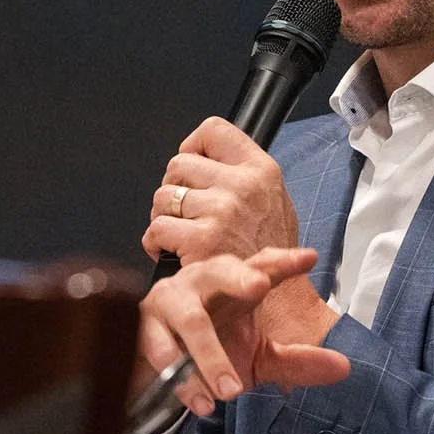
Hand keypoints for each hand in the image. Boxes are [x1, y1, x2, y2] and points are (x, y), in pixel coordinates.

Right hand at [139, 246, 346, 416]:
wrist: (160, 373)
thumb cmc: (213, 352)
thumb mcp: (260, 361)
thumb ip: (298, 362)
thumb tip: (345, 367)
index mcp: (236, 284)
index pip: (262, 266)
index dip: (283, 261)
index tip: (309, 257)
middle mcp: (203, 283)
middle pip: (220, 270)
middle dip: (238, 276)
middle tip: (259, 286)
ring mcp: (170, 301)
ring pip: (190, 318)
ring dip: (210, 355)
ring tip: (231, 391)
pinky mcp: (143, 327)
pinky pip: (158, 346)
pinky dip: (177, 376)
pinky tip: (198, 401)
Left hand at [144, 117, 299, 265]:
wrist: (278, 303)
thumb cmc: (270, 255)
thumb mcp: (274, 202)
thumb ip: (244, 177)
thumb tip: (206, 161)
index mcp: (261, 170)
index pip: (213, 129)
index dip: (193, 147)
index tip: (193, 166)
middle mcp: (243, 185)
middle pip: (179, 164)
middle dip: (175, 188)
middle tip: (186, 212)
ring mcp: (222, 211)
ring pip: (163, 197)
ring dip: (164, 217)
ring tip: (181, 234)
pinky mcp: (201, 239)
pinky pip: (157, 228)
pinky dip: (155, 243)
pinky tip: (172, 251)